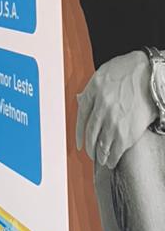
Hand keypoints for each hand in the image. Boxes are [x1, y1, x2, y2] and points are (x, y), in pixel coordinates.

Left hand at [76, 50, 156, 167]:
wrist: (151, 73)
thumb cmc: (129, 69)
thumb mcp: (102, 74)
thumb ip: (91, 90)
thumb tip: (81, 101)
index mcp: (93, 92)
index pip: (81, 117)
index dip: (79, 133)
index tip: (79, 143)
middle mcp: (101, 107)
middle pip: (90, 133)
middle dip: (89, 147)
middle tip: (90, 153)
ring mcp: (114, 120)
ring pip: (102, 143)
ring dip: (100, 155)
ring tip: (101, 160)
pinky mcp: (128, 131)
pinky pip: (117, 149)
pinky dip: (112, 157)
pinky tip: (111, 161)